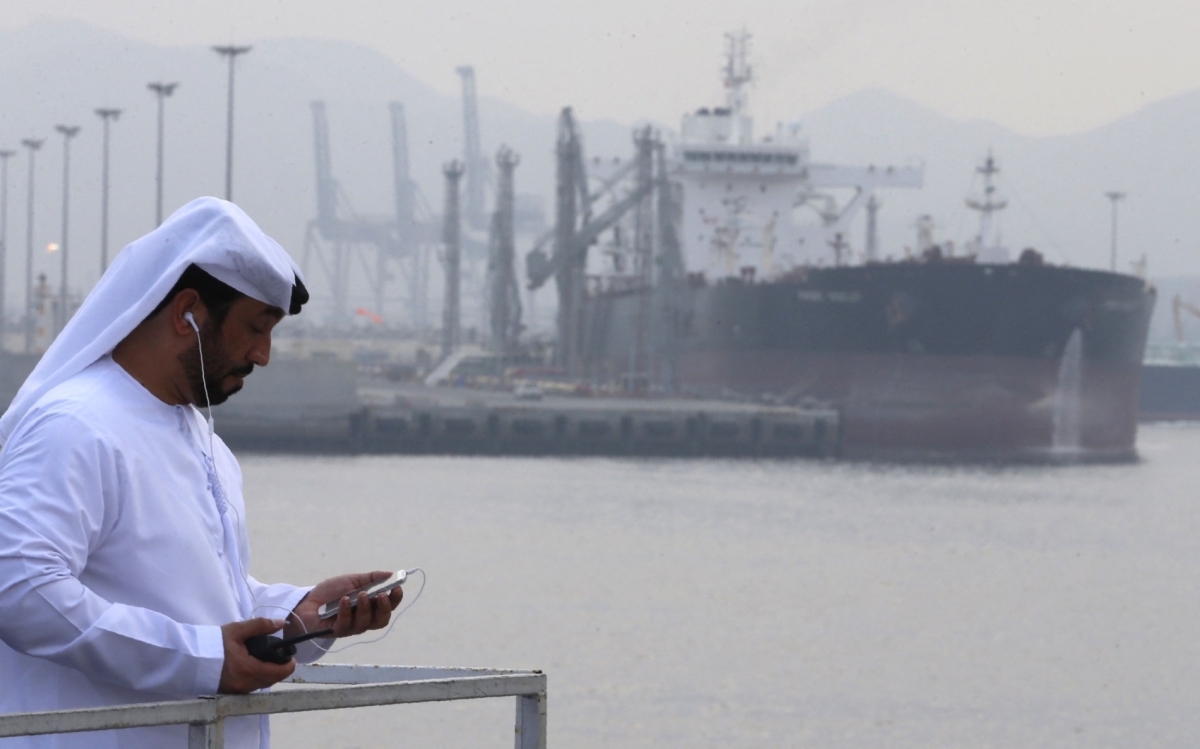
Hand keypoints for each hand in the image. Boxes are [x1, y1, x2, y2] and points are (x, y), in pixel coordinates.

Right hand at [218, 618, 295, 693]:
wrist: (190, 659)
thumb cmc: (214, 644)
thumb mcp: (237, 630)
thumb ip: (260, 625)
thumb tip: (280, 623)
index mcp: (248, 669)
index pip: (277, 673)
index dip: (288, 666)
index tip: (291, 658)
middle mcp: (244, 684)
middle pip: (271, 680)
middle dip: (279, 670)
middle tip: (280, 658)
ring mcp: (236, 690)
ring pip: (260, 685)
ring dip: (267, 675)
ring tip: (267, 661)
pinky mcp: (229, 692)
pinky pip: (249, 688)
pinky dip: (256, 679)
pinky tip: (253, 668)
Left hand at [285, 571, 402, 639]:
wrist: (307, 602)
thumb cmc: (330, 592)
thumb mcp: (352, 580)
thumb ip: (371, 578)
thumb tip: (391, 573)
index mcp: (370, 607)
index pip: (388, 606)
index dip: (395, 599)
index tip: (397, 587)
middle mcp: (363, 619)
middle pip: (382, 620)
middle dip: (384, 608)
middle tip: (382, 595)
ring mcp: (351, 627)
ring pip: (365, 623)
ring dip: (365, 608)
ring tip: (361, 594)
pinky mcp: (337, 631)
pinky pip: (345, 624)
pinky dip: (346, 611)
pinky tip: (344, 600)